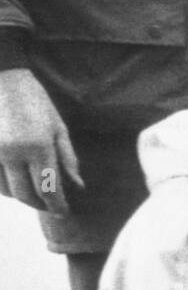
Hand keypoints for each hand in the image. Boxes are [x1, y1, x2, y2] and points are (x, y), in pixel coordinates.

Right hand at [0, 68, 82, 213]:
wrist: (0, 76)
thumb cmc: (34, 100)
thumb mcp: (58, 127)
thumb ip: (67, 158)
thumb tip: (78, 186)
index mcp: (38, 147)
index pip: (48, 189)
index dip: (57, 206)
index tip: (63, 213)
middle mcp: (12, 152)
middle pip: (25, 195)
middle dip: (39, 204)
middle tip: (49, 204)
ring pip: (5, 190)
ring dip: (19, 195)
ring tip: (32, 191)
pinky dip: (3, 185)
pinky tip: (13, 179)